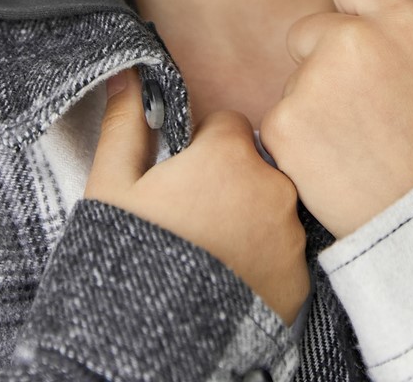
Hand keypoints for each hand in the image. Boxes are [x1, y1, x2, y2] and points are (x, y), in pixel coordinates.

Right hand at [84, 68, 309, 325]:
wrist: (150, 343)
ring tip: (212, 252)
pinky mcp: (300, 278)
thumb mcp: (112, 185)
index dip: (202, 147)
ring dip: (251, 218)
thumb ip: (126, 121)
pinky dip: (266, 259)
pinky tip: (233, 277)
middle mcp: (271, 185)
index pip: (227, 125)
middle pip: (255, 164)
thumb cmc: (127, 254)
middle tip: (195, 218)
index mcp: (228, 154)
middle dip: (232, 181)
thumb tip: (128, 69)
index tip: (183, 176)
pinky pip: (285, 251)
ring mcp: (290, 233)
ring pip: (273, 206)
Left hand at [259, 0, 412, 239]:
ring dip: (314, 97)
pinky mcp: (283, 123)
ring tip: (357, 137)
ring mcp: (313, 82)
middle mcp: (353, 41)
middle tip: (369, 105)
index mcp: (403, 21)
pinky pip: (279, 113)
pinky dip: (297, 135)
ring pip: (296, 73)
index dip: (356, 6)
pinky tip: (335, 158)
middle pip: (314, 26)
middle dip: (330, 57)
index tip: (371, 41)